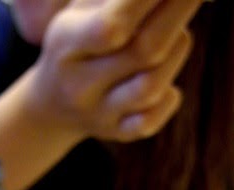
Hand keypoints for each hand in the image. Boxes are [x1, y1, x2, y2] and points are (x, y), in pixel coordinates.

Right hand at [18, 0, 203, 141]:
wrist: (53, 103)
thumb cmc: (80, 37)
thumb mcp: (85, 6)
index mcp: (66, 43)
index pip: (112, 24)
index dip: (149, 0)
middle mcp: (78, 85)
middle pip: (144, 51)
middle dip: (180, 12)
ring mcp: (98, 115)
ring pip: (151, 86)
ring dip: (176, 52)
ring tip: (177, 34)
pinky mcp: (116, 133)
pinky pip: (151, 120)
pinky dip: (169, 98)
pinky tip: (166, 81)